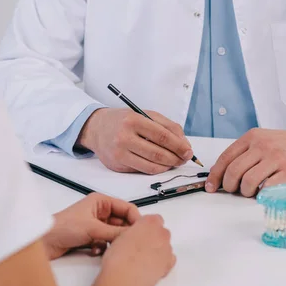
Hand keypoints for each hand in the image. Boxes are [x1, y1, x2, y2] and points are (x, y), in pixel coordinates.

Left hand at [43, 193, 140, 259]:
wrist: (42, 243)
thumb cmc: (61, 227)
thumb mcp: (93, 228)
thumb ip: (116, 232)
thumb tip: (134, 234)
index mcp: (101, 202)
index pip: (127, 208)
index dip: (135, 219)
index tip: (141, 231)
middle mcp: (99, 212)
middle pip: (122, 222)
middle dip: (123, 233)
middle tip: (127, 242)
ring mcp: (95, 225)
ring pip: (114, 234)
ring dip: (111, 241)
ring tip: (107, 246)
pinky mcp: (90, 237)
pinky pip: (105, 242)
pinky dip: (102, 247)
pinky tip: (94, 250)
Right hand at [77, 108, 193, 173]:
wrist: (97, 128)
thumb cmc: (125, 120)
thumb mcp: (146, 115)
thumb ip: (168, 126)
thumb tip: (184, 145)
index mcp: (134, 120)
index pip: (163, 136)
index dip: (179, 146)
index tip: (189, 151)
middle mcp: (124, 137)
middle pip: (158, 153)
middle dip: (176, 158)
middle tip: (184, 158)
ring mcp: (119, 153)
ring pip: (151, 165)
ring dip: (168, 166)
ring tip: (175, 162)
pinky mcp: (117, 165)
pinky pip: (142, 170)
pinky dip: (156, 169)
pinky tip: (162, 165)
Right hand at [101, 214, 175, 285]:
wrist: (123, 278)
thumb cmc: (118, 258)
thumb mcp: (119, 236)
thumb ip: (132, 231)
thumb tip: (132, 236)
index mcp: (150, 222)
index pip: (154, 218)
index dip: (145, 227)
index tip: (139, 233)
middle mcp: (162, 233)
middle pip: (161, 232)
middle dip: (152, 238)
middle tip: (138, 247)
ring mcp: (167, 248)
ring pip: (165, 246)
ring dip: (157, 250)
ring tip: (142, 259)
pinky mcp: (169, 264)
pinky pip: (169, 259)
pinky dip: (162, 261)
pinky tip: (151, 266)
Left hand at [205, 129, 285, 196]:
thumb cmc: (281, 146)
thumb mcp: (260, 141)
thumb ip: (242, 154)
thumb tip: (219, 176)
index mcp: (252, 137)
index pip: (226, 158)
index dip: (215, 175)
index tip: (211, 187)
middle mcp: (263, 146)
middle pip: (234, 171)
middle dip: (229, 186)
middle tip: (234, 190)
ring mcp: (277, 159)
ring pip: (248, 182)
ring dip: (245, 192)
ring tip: (251, 191)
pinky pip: (267, 189)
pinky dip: (261, 194)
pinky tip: (263, 192)